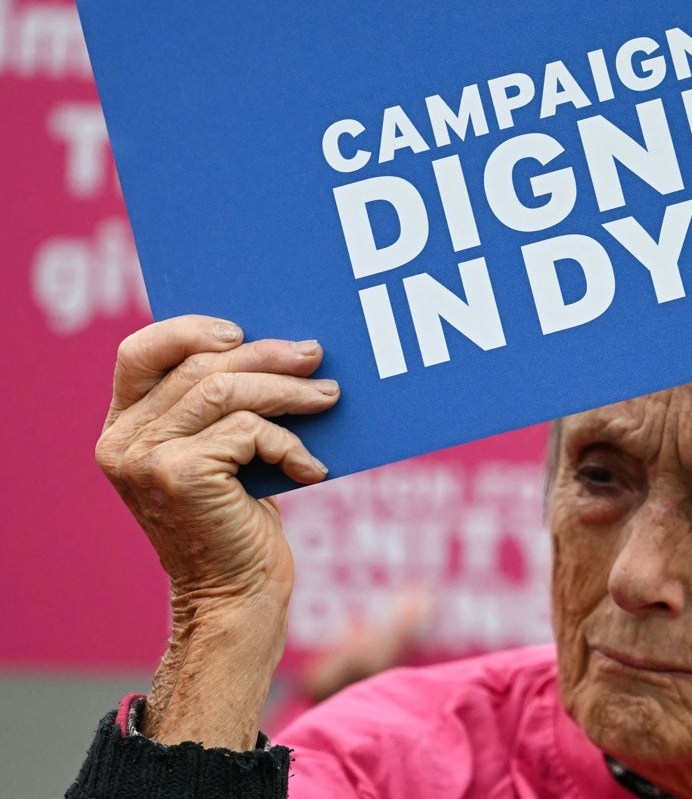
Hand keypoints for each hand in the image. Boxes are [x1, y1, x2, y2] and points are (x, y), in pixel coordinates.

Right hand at [94, 314, 340, 745]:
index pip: (139, 352)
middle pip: (199, 367)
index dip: (190, 330)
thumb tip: (280, 349)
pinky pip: (248, 431)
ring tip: (330, 397)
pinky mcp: (179, 476)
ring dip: (288, 392)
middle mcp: (122, 442)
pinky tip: (312, 468)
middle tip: (315, 356)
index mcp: (124, 429)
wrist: (236, 600)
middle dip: (265, 355)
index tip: (242, 331)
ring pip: (226, 392)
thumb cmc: (238, 525)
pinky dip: (289, 444)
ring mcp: (145, 460)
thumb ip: (221, 409)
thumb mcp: (222, 457)